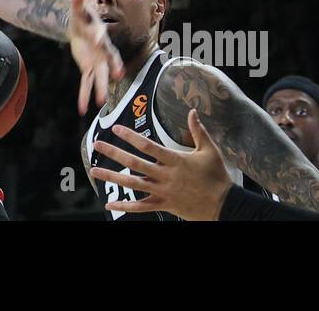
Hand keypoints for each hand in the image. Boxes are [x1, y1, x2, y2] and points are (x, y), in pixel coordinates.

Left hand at [69, 0, 124, 114]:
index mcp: (100, 33)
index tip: (99, 40)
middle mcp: (103, 50)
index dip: (100, 38)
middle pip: (108, 60)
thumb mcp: (78, 9)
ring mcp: (97, 62)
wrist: (81, 29)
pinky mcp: (89, 69)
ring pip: (100, 77)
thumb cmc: (83, 17)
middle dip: (111, 68)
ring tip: (101, 103)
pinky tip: (82, 109)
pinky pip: (87, 84)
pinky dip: (84, 96)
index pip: (101, 36)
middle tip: (117, 76)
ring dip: (100, 89)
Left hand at [91, 111, 232, 220]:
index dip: (131, 136)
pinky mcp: (164, 205)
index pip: (148, 146)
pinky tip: (109, 203)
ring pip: (133, 184)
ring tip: (94, 171)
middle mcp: (165, 175)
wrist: (225, 205)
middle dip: (114, 153)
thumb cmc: (218, 176)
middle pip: (135, 163)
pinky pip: (141, 207)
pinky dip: (125, 206)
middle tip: (97, 145)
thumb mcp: (210, 150)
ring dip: (112, 177)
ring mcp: (163, 192)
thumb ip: (198, 130)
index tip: (117, 128)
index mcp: (175, 160)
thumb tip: (193, 111)